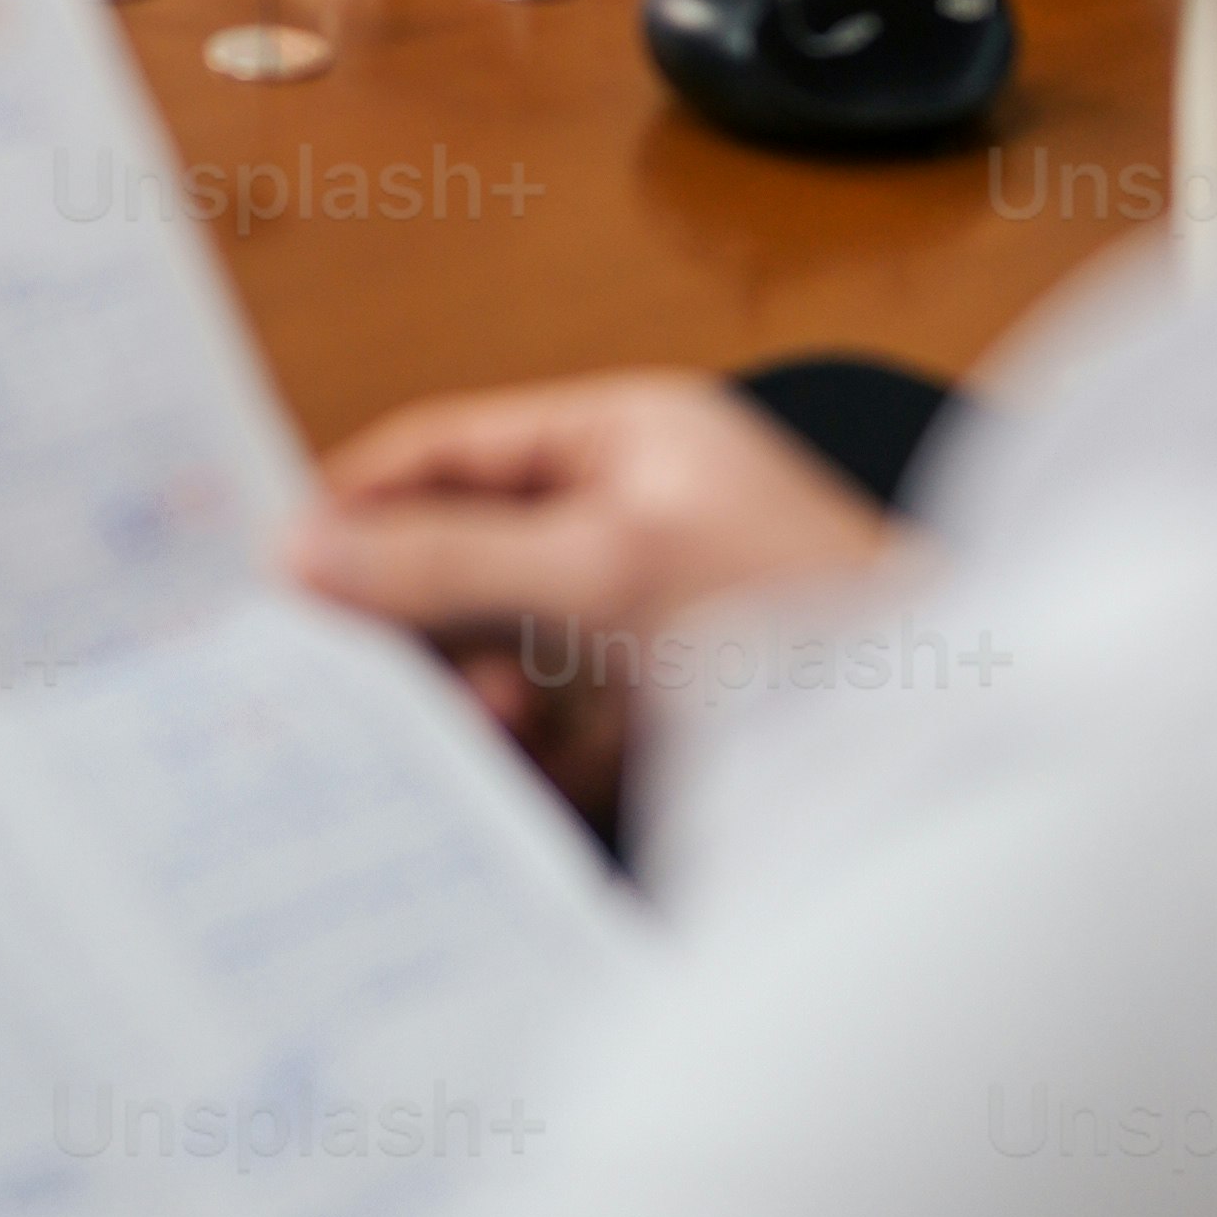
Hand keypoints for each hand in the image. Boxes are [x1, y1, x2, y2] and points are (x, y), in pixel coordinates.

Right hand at [289, 373, 897, 814]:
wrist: (942, 741)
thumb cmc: (802, 617)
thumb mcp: (600, 571)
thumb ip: (447, 560)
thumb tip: (306, 550)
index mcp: (625, 438)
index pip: (452, 448)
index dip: (358, 501)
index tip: (275, 572)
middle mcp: (635, 517)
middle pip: (468, 557)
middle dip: (417, 619)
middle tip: (352, 679)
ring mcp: (656, 621)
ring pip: (508, 654)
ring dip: (480, 695)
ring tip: (488, 729)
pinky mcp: (675, 719)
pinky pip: (564, 732)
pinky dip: (537, 757)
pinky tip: (536, 777)